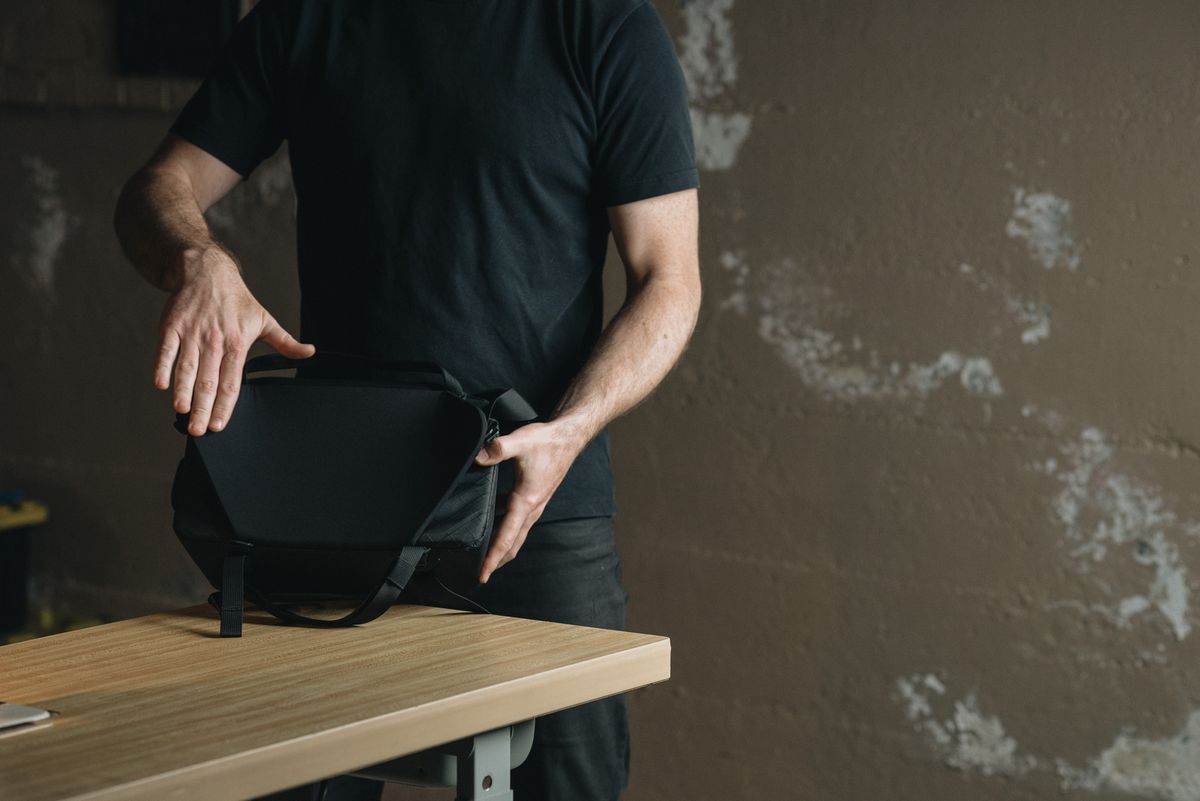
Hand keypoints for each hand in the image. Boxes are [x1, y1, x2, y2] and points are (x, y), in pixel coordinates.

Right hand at [156, 247, 314, 435]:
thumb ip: (285, 342)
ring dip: (182, 391)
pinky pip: (165, 350)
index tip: (220, 425)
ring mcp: (191, 334)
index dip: (226, 405)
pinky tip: (161, 385)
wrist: (207, 272)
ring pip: (186, 368)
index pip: (232, 381)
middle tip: (198, 430)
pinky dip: (162, 367)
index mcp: (237, 343)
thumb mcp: (264, 320)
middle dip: (203, 407)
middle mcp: (214, 341)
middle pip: (208, 381)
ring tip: (181, 411)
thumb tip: (310, 352)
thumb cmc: (238, 301)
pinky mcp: (171, 326)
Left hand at [473, 420, 589, 582]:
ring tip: (483, 554)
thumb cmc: (547, 442)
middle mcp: (532, 509)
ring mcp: (535, 506)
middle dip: (496, 561)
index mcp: (526, 501)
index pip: (506, 537)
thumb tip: (478, 457)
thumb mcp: (520, 442)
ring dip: (501, 547)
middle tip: (479, 574)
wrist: (568, 439)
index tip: (482, 575)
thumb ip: (498, 449)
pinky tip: (491, 524)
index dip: (492, 558)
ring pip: (516, 535)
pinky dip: (505, 530)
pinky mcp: (534, 499)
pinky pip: (517, 522)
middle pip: (512, 544)